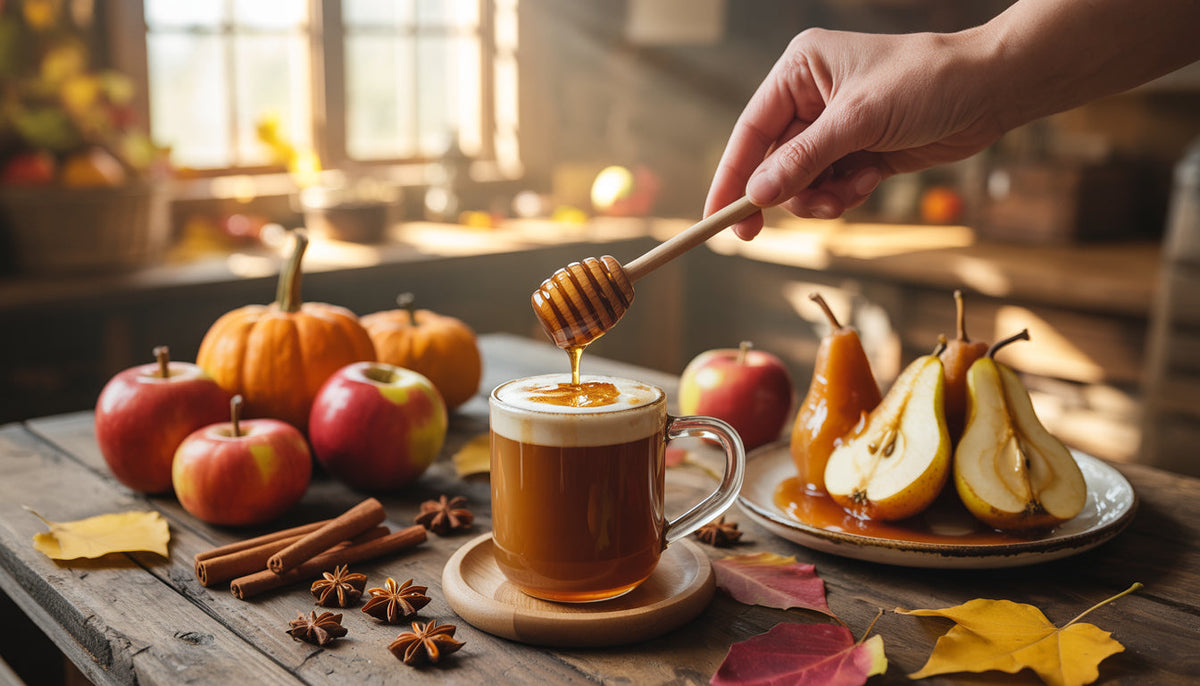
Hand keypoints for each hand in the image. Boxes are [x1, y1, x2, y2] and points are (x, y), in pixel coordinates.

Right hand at [706, 27, 1005, 238]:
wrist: (992, 89)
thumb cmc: (927, 82)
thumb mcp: (857, 122)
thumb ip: (803, 160)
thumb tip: (756, 195)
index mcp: (799, 71)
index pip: (750, 131)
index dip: (731, 176)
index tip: (717, 218)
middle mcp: (812, 97)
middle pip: (773, 162)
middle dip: (788, 192)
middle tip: (790, 219)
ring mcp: (836, 127)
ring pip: (802, 181)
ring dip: (820, 197)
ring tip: (848, 194)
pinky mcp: (859, 150)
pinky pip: (831, 186)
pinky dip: (845, 194)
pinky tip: (869, 182)